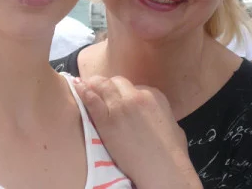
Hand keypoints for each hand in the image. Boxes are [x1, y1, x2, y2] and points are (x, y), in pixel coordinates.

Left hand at [74, 76, 201, 188]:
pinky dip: (84, 92)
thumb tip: (157, 117)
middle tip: (98, 90)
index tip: (117, 97)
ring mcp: (121, 107)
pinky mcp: (107, 121)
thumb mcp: (173, 126)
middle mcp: (137, 96)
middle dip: (108, 86)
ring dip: (93, 84)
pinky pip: (92, 100)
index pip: (132, 86)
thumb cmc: (173, 154)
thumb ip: (162, 115)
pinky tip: (78, 87)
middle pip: (116, 83)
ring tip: (83, 84)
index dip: (122, 91)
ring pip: (102, 87)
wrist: (163, 168)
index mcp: (154, 96)